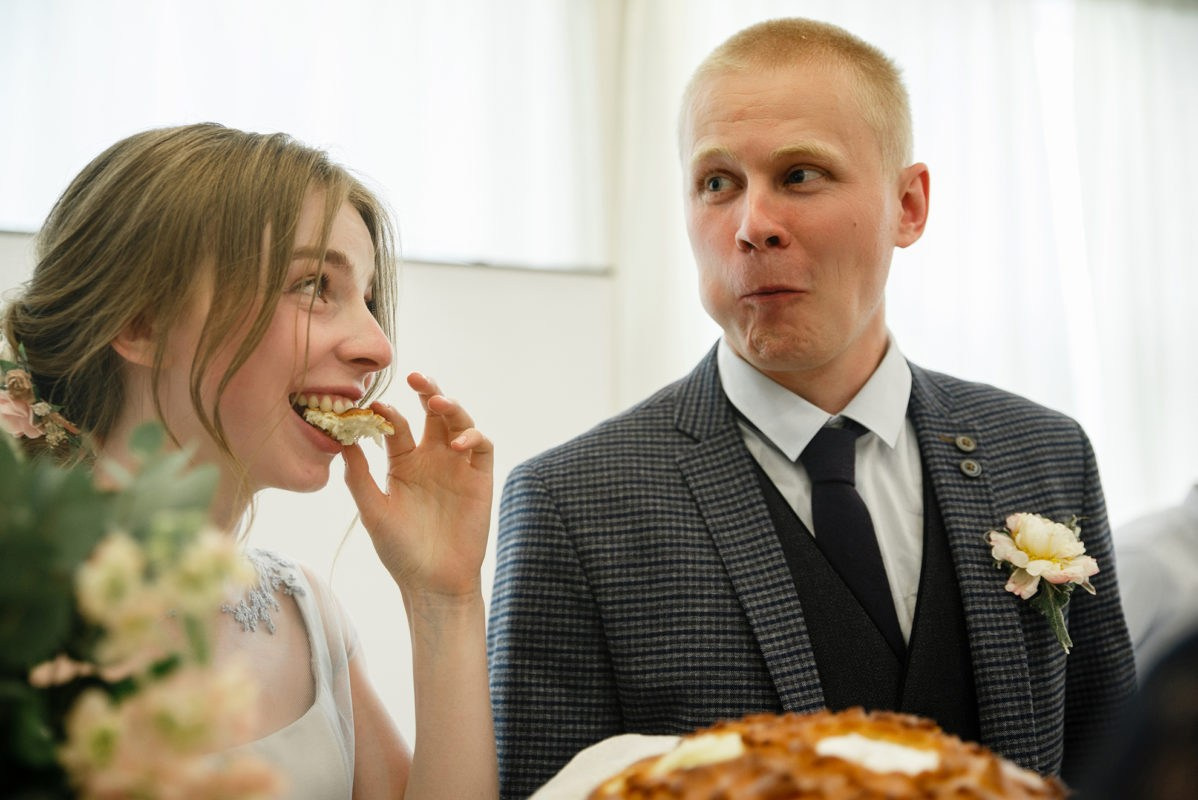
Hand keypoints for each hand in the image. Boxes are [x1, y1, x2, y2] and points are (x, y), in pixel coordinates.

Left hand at [341, 373, 492, 599]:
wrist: (433, 583)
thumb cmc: (400, 551)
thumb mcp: (373, 512)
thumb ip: (358, 477)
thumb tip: (341, 439)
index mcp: (403, 463)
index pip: (396, 425)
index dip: (387, 412)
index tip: (372, 405)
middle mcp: (432, 458)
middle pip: (432, 412)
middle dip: (426, 389)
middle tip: (414, 376)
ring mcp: (457, 466)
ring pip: (458, 422)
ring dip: (451, 406)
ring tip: (436, 401)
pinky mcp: (480, 477)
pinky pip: (481, 446)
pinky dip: (472, 437)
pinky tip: (456, 444)